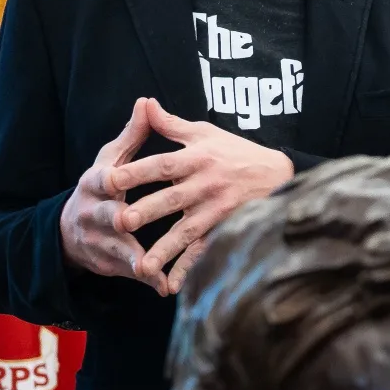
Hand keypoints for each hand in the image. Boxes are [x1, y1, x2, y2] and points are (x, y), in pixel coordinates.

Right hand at [59, 99, 163, 289]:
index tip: (115, 179)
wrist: (70, 232)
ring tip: (151, 268)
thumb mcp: (111, 161)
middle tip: (127, 220)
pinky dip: (149, 279)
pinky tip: (166, 287)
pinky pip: (131, 272)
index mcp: (95, 184)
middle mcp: (93, 213)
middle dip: (115, 219)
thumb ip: (132, 136)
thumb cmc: (102, 187)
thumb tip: (146, 101)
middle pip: (106, 216)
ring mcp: (100, 241)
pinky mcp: (111, 264)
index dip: (108, 179)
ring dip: (134, 257)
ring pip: (118, 249)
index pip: (101, 180)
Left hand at [108, 98, 293, 294]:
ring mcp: (216, 211)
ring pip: (186, 232)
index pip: (161, 165)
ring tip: (141, 266)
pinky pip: (205, 251)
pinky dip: (189, 269)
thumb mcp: (205, 133)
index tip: (109, 179)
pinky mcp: (225, 229)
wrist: (280, 175)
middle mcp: (206, 185)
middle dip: (146, 211)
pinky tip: (171, 286)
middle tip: (120, 222)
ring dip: (164, 250)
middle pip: (171, 200)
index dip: (136, 172)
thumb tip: (144, 103)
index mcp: (197, 158)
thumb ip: (171, 124)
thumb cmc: (237, 151)